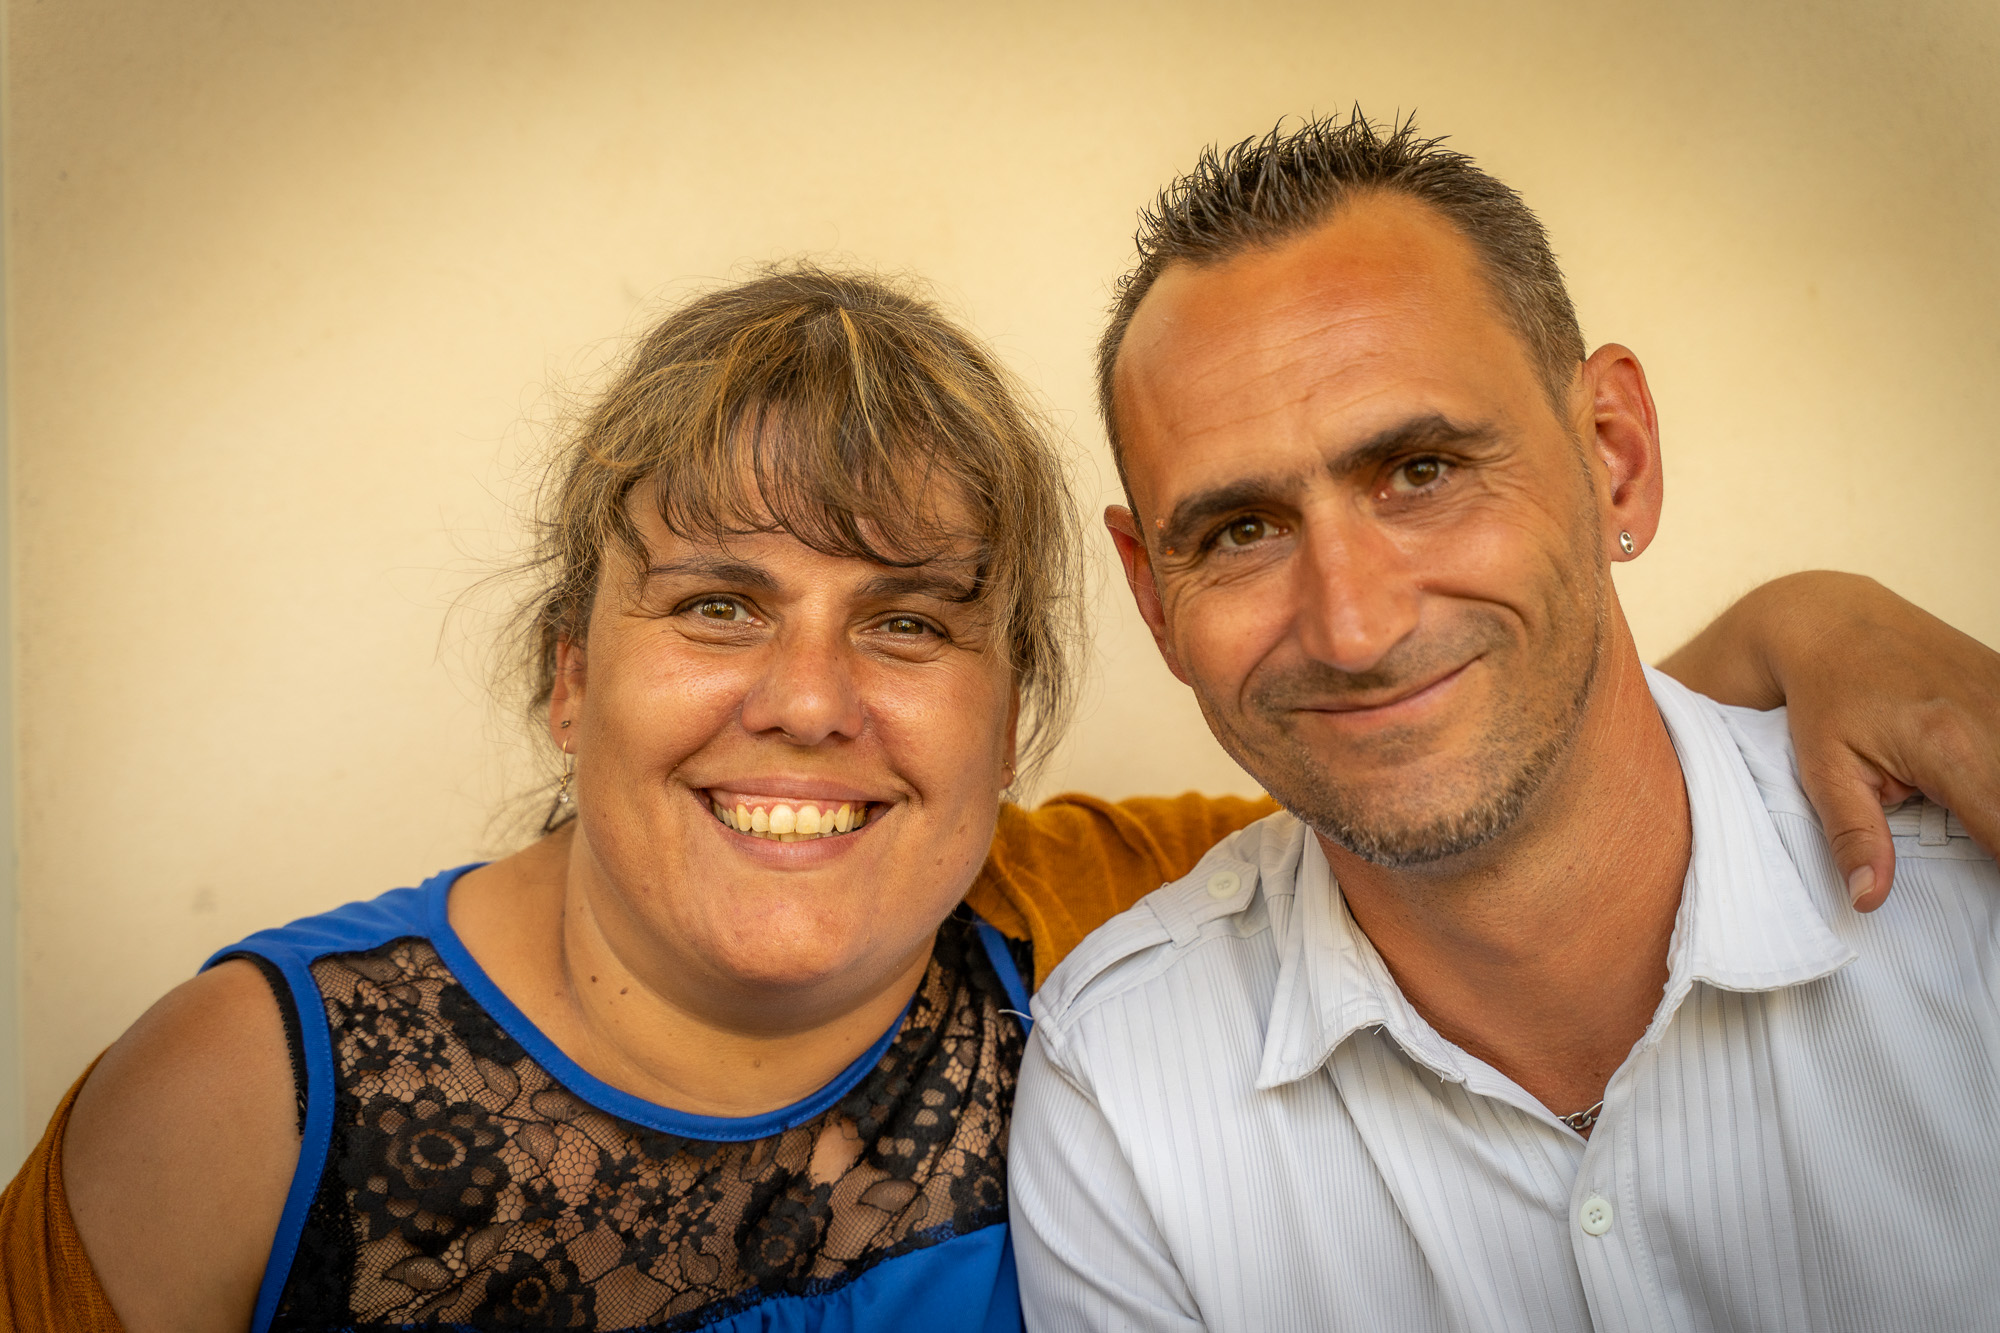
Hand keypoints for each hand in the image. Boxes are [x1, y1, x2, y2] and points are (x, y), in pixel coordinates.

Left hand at [1772, 577, 1999, 908]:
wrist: (1831, 620)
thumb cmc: (1823, 697)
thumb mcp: (1824, 771)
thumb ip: (1854, 836)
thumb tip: (1868, 898)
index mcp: (1950, 749)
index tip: (1991, 889)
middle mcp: (1994, 720)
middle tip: (1981, 852)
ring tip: (1981, 820)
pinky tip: (1985, 785)